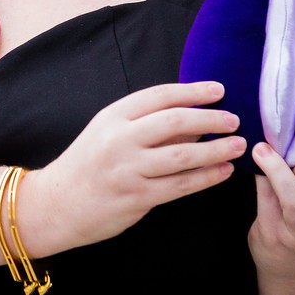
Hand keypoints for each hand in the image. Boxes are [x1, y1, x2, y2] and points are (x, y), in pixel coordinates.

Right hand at [19, 81, 245, 255]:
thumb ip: (147, 126)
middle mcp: (120, 139)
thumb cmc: (88, 165)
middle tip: (234, 119)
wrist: (57, 203)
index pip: (160, 96)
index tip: (219, 90)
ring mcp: (128, 169)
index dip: (192, 91)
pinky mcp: (137, 197)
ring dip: (216, 149)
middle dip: (210, 118)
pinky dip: (206, 177)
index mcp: (113, 116)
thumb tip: (194, 121)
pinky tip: (223, 172)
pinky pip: (180, 186)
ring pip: (183, 155)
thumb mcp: (109, 134)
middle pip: (174, 121)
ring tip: (238, 145)